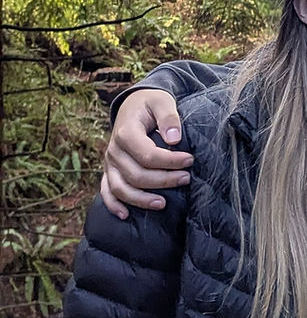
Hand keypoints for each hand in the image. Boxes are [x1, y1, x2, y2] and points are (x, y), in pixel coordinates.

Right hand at [100, 90, 191, 218]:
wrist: (133, 105)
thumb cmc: (150, 103)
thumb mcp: (162, 101)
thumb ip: (169, 117)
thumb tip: (174, 139)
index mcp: (126, 132)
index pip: (147, 155)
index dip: (170, 161)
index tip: (190, 160)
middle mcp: (114, 150)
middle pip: (136, 175)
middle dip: (163, 180)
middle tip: (186, 178)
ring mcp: (109, 163)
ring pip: (121, 188)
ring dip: (141, 199)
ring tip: (163, 204)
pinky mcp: (109, 170)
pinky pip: (106, 191)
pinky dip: (113, 205)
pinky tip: (126, 216)